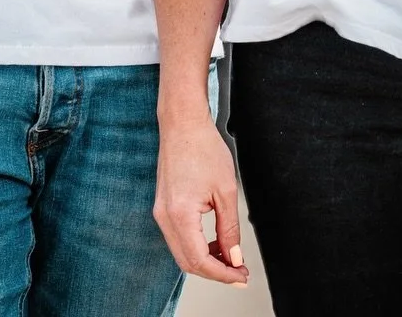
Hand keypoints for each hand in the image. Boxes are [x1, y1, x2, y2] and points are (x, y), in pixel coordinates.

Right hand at [154, 114, 249, 285]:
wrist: (182, 124)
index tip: (240, 277)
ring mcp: (161, 214)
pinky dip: (197, 246)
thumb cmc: (203, 147)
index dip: (222, 274)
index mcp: (179, 215)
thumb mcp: (226, 189)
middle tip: (239, 273)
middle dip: (215, 271)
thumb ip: (229, 228)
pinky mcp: (163, 208)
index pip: (199, 261)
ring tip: (231, 258)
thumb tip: (234, 256)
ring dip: (206, 260)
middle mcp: (165, 218)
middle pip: (188, 262)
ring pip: (182, 253)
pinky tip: (214, 242)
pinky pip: (178, 238)